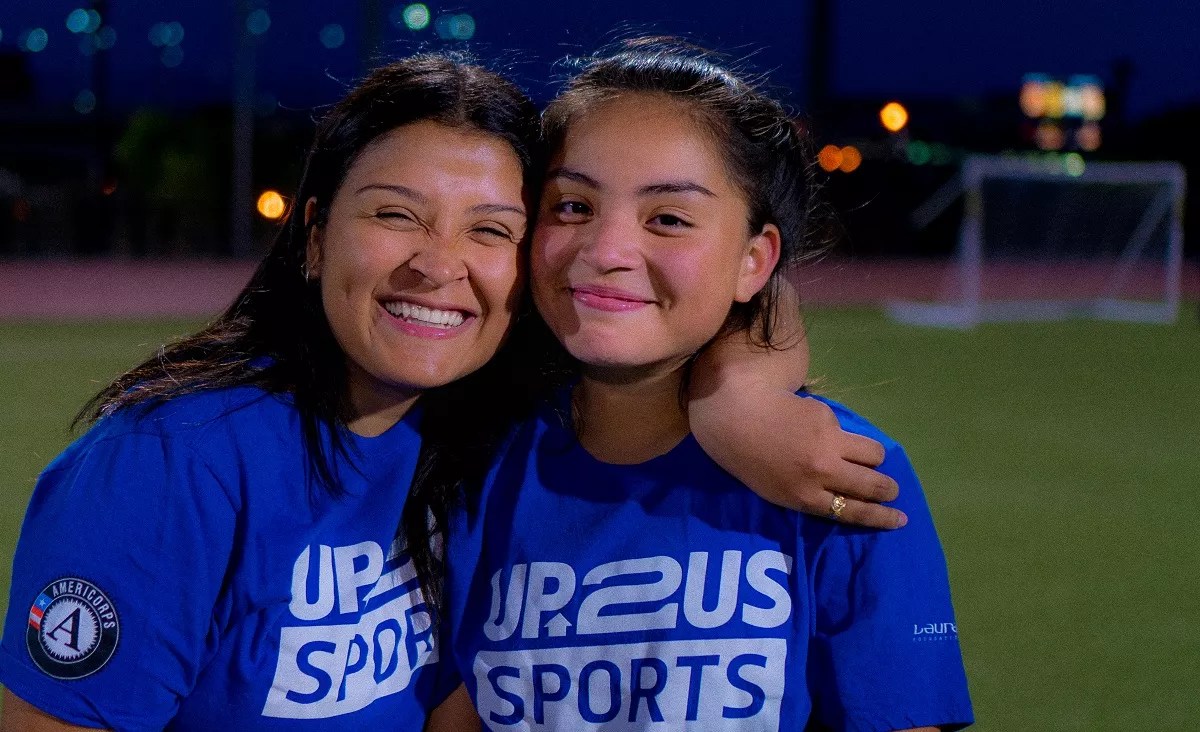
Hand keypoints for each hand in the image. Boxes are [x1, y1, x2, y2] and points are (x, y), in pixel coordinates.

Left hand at [689, 387, 905, 528]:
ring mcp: (828, 443)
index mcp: (806, 497)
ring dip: (874, 459)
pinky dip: (840, 434)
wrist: (734, 415)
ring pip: (874, 454)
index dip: (882, 517)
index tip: (900, 519)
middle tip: (891, 489)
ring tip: (864, 458)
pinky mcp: (828, 417)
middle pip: (873, 485)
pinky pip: (847, 431)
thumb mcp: (777, 491)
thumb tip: (845, 496)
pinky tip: (817, 428)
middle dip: (888, 489)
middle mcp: (823, 472)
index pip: (855, 512)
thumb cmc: (748, 459)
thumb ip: (811, 497)